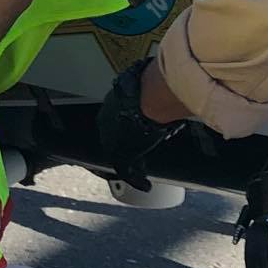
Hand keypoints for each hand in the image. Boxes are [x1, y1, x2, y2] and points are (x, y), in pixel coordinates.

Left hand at [97, 60, 181, 190]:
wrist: (149, 98)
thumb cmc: (152, 86)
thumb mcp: (147, 86)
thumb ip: (150, 89)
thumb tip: (162, 82)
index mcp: (110, 106)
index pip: (115, 121)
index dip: (125, 130)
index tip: (136, 133)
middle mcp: (105, 124)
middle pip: (115, 140)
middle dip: (127, 147)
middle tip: (139, 155)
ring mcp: (111, 140)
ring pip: (120, 157)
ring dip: (132, 165)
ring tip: (143, 172)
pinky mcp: (121, 154)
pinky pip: (126, 171)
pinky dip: (136, 179)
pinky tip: (146, 185)